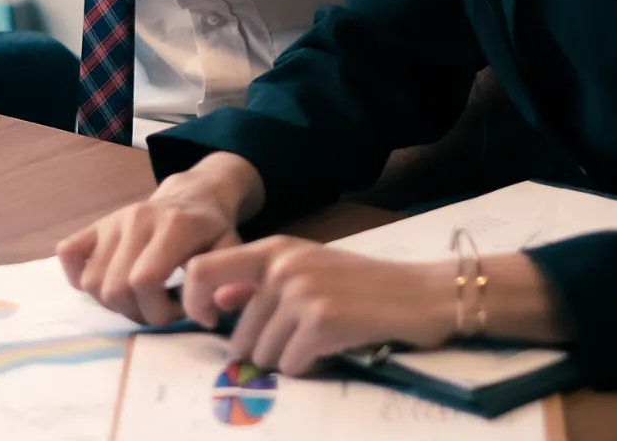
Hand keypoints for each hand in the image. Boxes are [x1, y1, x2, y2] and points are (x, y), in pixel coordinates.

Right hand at [59, 177, 248, 326]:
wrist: (193, 195)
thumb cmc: (213, 230)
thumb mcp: (233, 253)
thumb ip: (228, 286)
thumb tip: (205, 318)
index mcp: (173, 226)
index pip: (144, 280)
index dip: (158, 310)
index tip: (179, 311)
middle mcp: (137, 219)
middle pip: (115, 287)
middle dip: (138, 313)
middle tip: (160, 309)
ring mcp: (113, 220)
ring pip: (91, 281)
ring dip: (113, 304)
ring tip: (140, 299)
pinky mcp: (96, 225)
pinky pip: (68, 254)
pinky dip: (78, 278)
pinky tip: (108, 283)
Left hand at [181, 239, 461, 375]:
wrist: (421, 293)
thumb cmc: (363, 285)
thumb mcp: (306, 268)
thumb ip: (260, 282)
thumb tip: (220, 301)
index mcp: (272, 249)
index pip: (202, 270)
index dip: (194, 303)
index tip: (212, 323)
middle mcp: (280, 267)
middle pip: (239, 335)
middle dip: (264, 351)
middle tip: (299, 342)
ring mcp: (300, 293)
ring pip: (264, 355)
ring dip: (289, 361)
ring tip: (319, 342)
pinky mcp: (321, 321)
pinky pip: (292, 365)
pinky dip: (311, 367)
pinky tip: (333, 349)